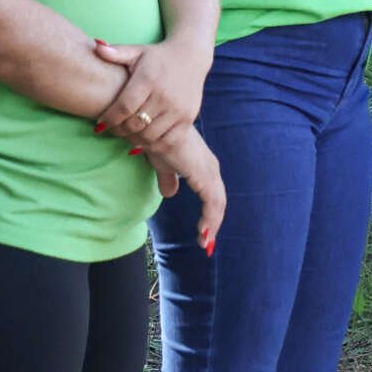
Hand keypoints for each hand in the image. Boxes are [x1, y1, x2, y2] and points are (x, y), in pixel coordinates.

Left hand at [91, 36, 211, 151]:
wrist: (191, 56)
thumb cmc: (156, 57)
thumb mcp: (137, 51)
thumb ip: (115, 52)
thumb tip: (96, 46)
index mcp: (148, 79)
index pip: (124, 107)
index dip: (109, 119)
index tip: (99, 125)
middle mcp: (164, 96)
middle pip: (135, 124)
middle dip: (118, 131)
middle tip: (110, 130)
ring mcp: (178, 109)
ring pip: (150, 136)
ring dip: (133, 139)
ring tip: (125, 135)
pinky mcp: (188, 119)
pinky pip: (168, 142)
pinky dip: (153, 146)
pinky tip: (143, 141)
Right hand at [151, 127, 225, 254]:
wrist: (154, 128)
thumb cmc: (157, 141)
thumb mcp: (163, 165)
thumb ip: (168, 179)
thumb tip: (170, 193)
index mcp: (203, 166)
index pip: (212, 194)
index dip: (210, 214)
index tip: (204, 233)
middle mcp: (210, 167)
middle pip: (218, 201)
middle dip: (213, 223)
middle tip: (206, 243)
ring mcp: (209, 171)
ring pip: (217, 204)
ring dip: (212, 225)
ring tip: (204, 242)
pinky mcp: (203, 175)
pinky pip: (212, 202)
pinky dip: (210, 219)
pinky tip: (204, 232)